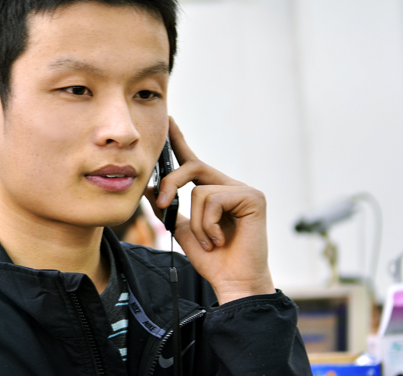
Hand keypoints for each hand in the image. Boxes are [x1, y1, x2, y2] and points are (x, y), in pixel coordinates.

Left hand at [147, 118, 274, 304]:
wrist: (233, 282)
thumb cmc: (213, 260)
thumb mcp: (182, 230)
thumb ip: (169, 208)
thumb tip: (149, 188)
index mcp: (214, 192)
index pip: (193, 161)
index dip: (179, 141)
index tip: (168, 120)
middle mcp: (230, 185)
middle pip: (193, 167)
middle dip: (172, 184)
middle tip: (163, 204)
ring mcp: (244, 190)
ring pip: (199, 190)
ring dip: (195, 222)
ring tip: (210, 241)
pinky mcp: (253, 197)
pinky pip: (214, 199)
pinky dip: (208, 225)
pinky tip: (220, 240)